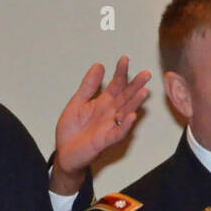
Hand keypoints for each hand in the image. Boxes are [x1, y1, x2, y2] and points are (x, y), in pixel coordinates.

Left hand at [51, 56, 150, 194]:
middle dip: (135, 85)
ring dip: (135, 103)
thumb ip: (89, 85)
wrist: (64, 152)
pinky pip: (118, 133)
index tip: (125, 58)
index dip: (120, 72)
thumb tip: (99, 65)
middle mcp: (110, 114)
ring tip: (144, 91)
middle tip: (146, 73)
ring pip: (126, 113)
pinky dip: (125, 125)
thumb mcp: (77, 102)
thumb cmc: (72, 129)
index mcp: (103, 103)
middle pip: (125, 97)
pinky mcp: (105, 141)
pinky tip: (132, 116)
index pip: (116, 85)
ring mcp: (109, 127)